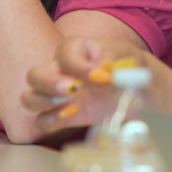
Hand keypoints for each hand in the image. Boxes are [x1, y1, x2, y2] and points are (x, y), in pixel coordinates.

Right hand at [22, 37, 141, 135]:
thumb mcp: (127, 59)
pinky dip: (51, 122)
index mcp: (76, 49)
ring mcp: (59, 95)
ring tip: (68, 103)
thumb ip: (113, 62)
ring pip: (30, 98)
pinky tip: (70, 118)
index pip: (64, 52)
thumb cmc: (129, 67)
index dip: (76, 64)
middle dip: (49, 83)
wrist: (141, 89)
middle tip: (73, 90)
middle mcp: (61, 70)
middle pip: (35, 75)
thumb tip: (99, 72)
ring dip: (42, 102)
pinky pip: (43, 121)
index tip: (97, 75)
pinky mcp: (65, 116)